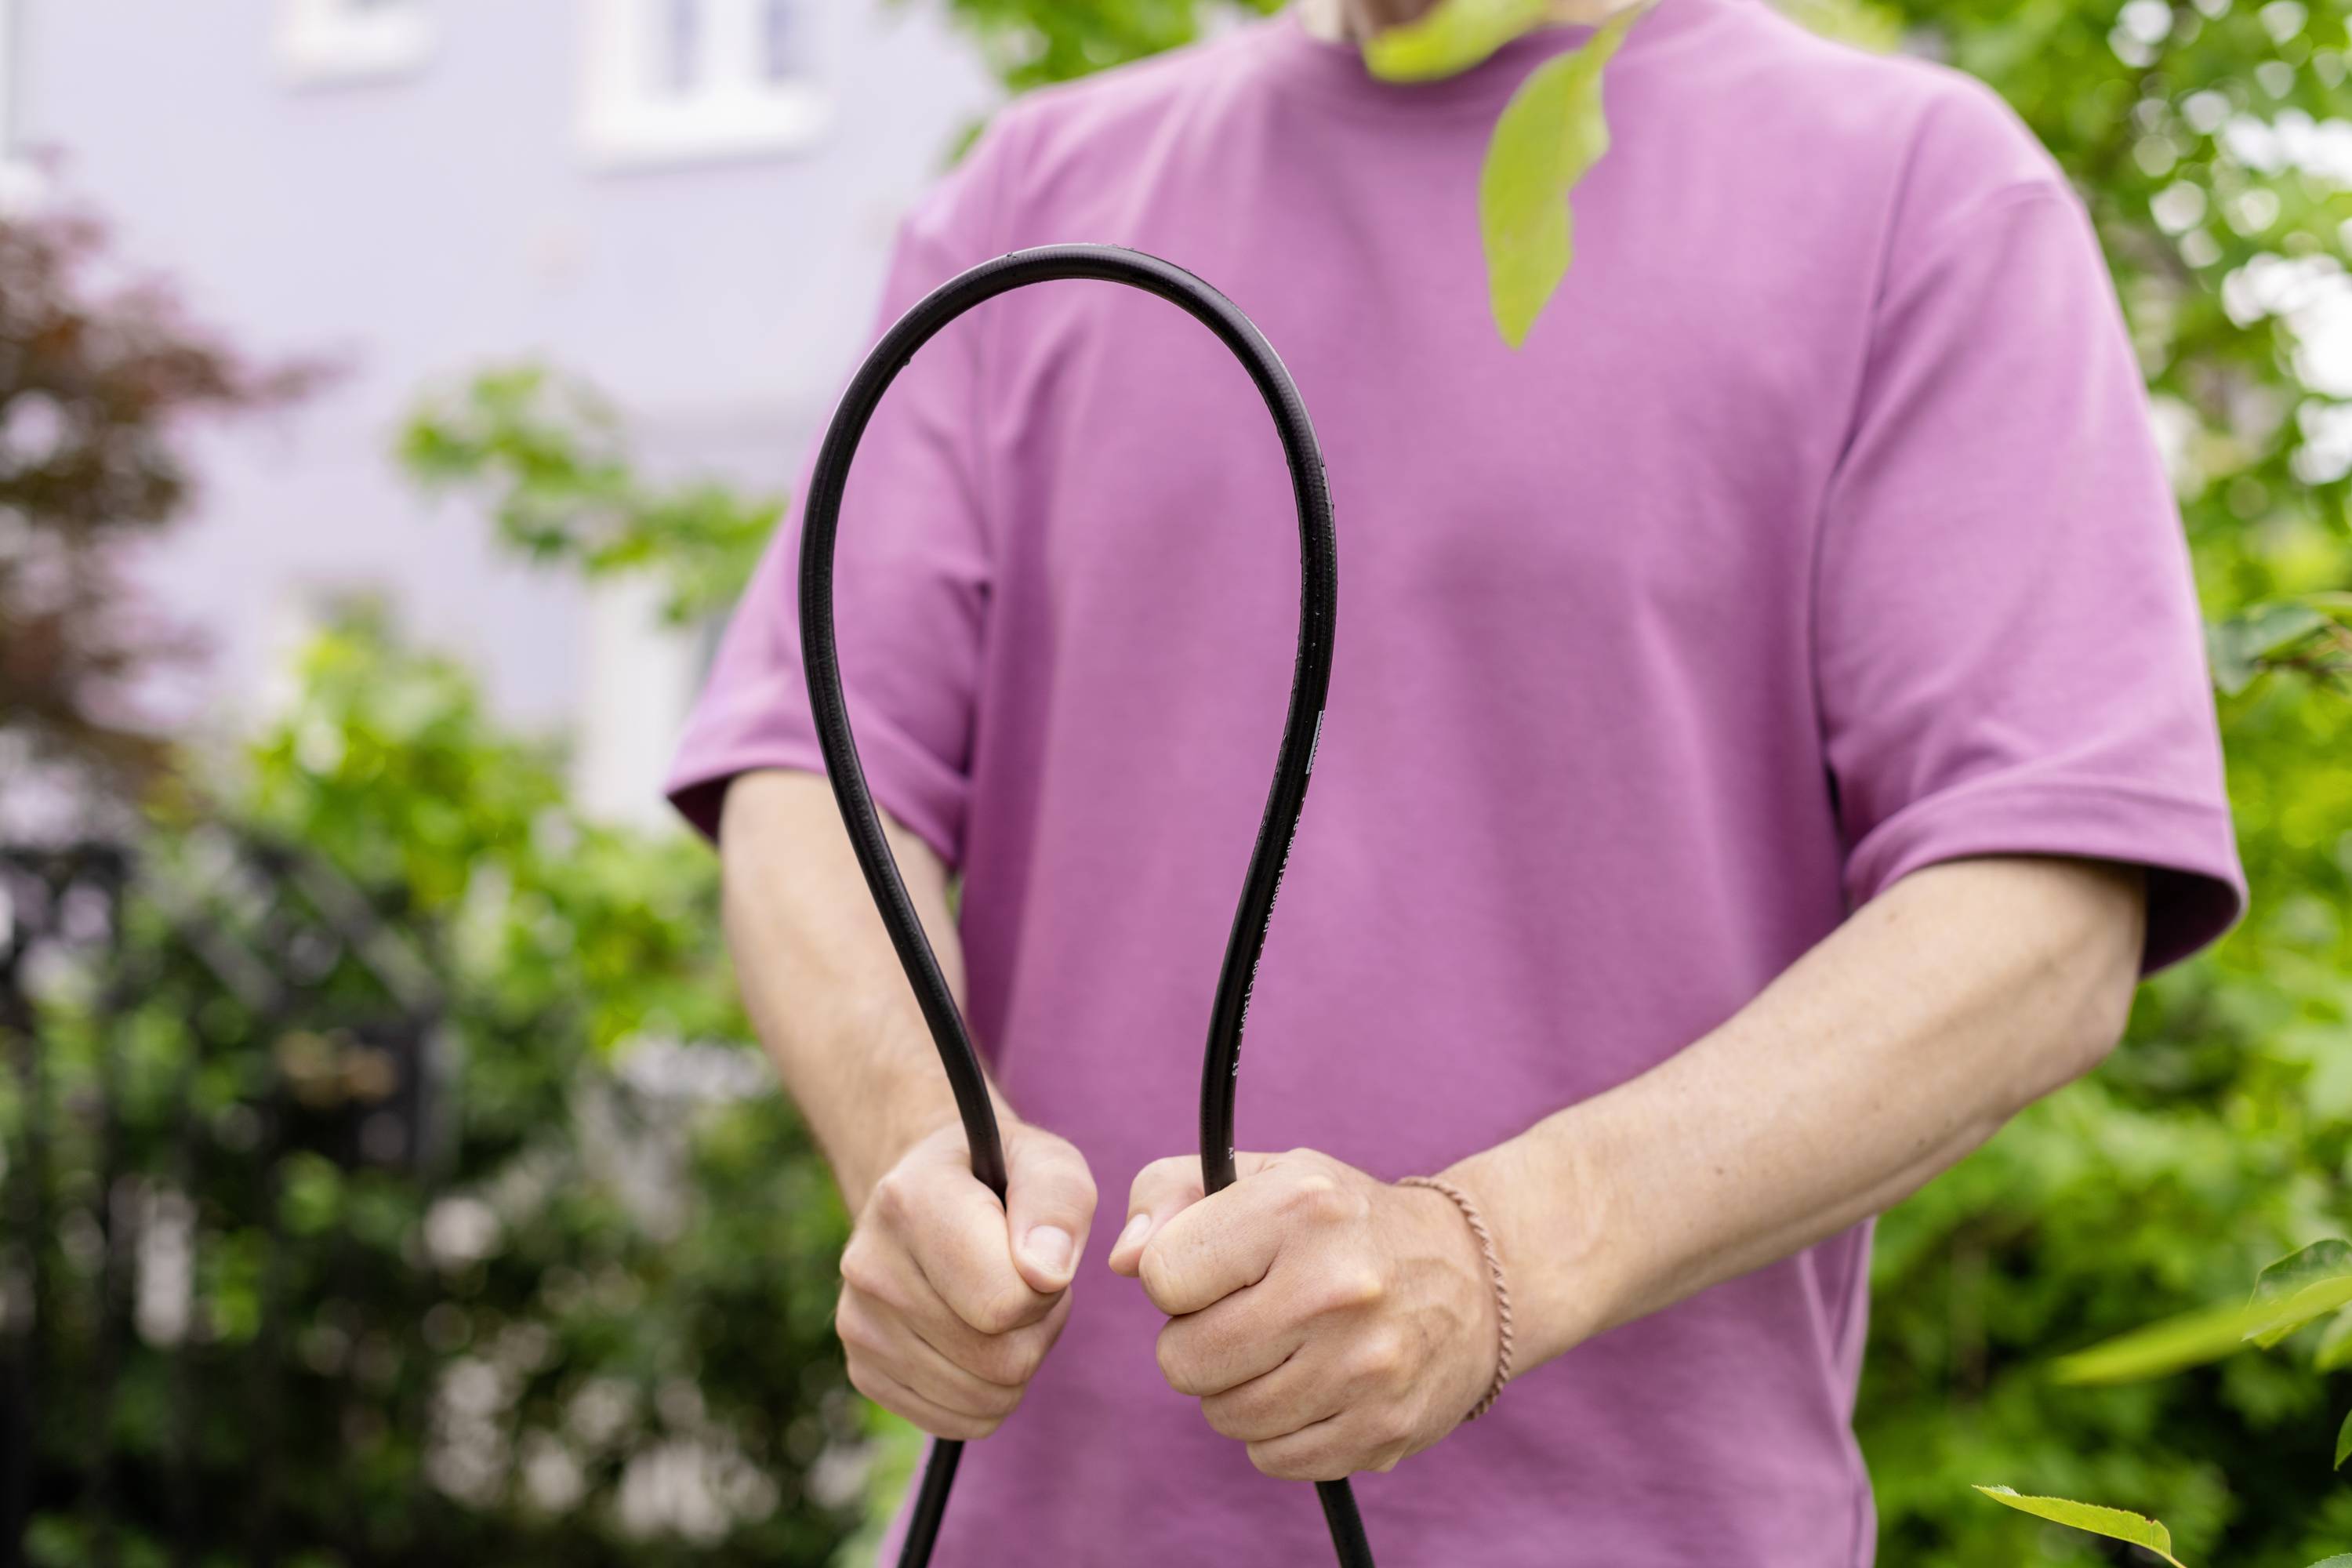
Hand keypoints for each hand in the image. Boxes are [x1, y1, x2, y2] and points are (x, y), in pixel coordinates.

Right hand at [836, 1118, 1096, 1439]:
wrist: (926, 1195)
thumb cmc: (1001, 1180)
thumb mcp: (1046, 1163)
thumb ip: (1057, 1203)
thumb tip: (1045, 1274)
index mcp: (911, 1202)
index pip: (1005, 1301)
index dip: (1047, 1288)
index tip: (1036, 1254)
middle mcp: (870, 1266)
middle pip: (1001, 1359)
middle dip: (1036, 1327)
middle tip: (1023, 1280)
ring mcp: (858, 1323)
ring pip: (984, 1398)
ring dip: (1016, 1359)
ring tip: (998, 1303)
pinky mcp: (863, 1370)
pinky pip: (959, 1421)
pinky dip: (986, 1392)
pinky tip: (973, 1336)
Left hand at [1107, 1149, 1495, 1480]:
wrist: (1473, 1277)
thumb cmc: (1340, 1222)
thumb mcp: (1263, 1175)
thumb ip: (1169, 1194)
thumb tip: (1122, 1262)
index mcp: (1300, 1207)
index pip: (1161, 1276)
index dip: (1176, 1278)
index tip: (1218, 1268)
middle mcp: (1338, 1286)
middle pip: (1182, 1359)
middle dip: (1196, 1340)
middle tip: (1246, 1315)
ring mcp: (1365, 1367)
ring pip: (1223, 1417)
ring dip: (1235, 1389)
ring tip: (1282, 1348)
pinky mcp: (1382, 1431)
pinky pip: (1271, 1458)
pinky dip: (1277, 1431)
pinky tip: (1313, 1385)